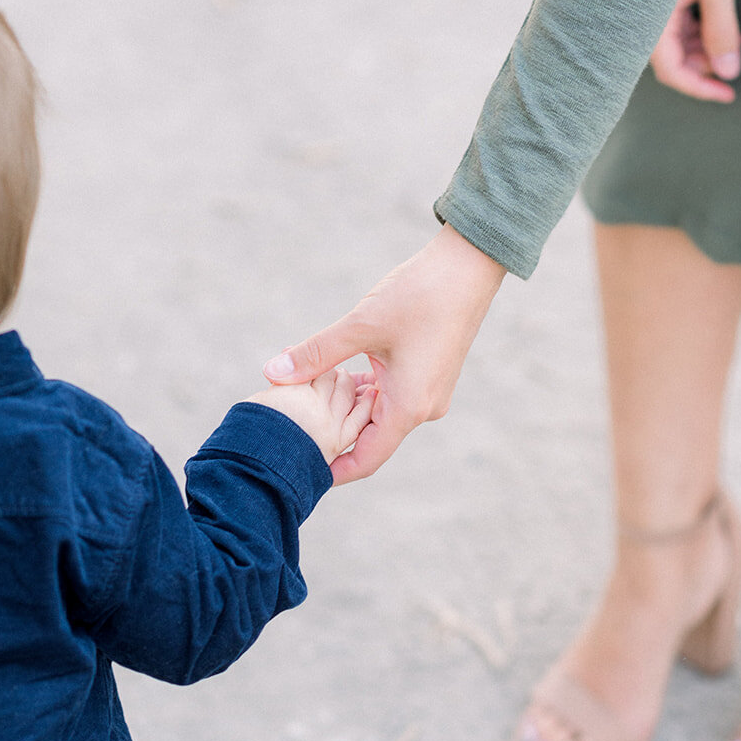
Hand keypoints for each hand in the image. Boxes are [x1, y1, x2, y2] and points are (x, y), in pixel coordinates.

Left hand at [262, 223, 504, 483]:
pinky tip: (337, 376)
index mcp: (408, 406)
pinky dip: (363, 392)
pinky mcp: (428, 377)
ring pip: (378, 416)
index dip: (331, 471)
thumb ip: (316, 354)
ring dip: (345, 409)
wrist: (468, 266)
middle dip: (331, 435)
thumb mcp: (360, 326)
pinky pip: (390, 398)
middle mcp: (422, 408)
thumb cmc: (420, 294)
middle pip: (369, 440)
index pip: (365, 459)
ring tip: (307, 401)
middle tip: (291, 431)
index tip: (299, 474)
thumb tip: (272, 372)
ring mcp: (428, 393)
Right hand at [649, 0, 740, 102]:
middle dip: (704, 63)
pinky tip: (718, 15)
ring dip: (703, 42)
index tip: (727, 93)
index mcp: (650, 15)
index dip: (699, 87)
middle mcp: (644, 9)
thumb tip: (726, 69)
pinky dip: (697, 21)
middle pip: (671, 55)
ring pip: (674, 35)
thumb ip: (722, 29)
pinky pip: (674, 13)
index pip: (670, 70)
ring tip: (732, 35)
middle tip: (734, 61)